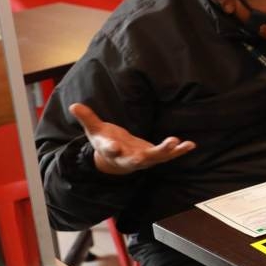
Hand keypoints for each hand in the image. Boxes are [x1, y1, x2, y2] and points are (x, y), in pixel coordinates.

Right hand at [69, 102, 196, 174]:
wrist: (116, 160)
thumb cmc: (106, 142)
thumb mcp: (94, 131)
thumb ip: (87, 118)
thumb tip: (74, 105)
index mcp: (112, 151)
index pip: (110, 150)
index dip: (111, 149)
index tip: (114, 147)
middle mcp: (129, 158)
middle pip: (138, 158)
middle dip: (147, 155)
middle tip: (152, 152)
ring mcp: (144, 158)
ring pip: (157, 157)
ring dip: (167, 151)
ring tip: (177, 142)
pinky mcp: (155, 156)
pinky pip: (169, 155)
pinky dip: (179, 150)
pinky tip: (191, 145)